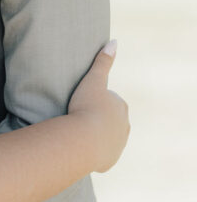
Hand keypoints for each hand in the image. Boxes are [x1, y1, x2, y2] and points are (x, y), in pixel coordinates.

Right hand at [67, 41, 129, 171]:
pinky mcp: (109, 161)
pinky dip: (94, 153)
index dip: (94, 101)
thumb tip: (114, 41)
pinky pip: (102, 156)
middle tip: (77, 117)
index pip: (109, 101)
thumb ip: (103, 62)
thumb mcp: (93, 80)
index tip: (81, 102)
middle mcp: (124, 126)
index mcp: (121, 107)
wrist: (83, 140)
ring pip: (107, 138)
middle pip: (110, 120)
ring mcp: (117, 145)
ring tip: (78, 134)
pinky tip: (82, 150)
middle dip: (98, 119)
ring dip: (96, 137)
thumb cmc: (86, 107)